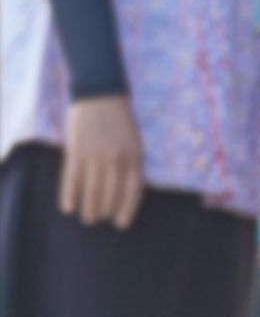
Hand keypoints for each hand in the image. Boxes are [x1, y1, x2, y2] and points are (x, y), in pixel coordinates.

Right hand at [59, 95, 142, 228]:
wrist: (100, 93)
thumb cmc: (119, 118)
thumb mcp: (134, 141)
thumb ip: (131, 162)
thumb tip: (127, 187)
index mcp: (134, 157)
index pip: (132, 192)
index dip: (126, 210)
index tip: (121, 223)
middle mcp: (116, 159)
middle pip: (111, 194)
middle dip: (105, 211)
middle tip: (100, 220)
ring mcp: (95, 155)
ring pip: (92, 190)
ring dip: (89, 208)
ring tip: (87, 219)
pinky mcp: (76, 150)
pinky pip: (72, 178)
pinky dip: (70, 194)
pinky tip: (68, 207)